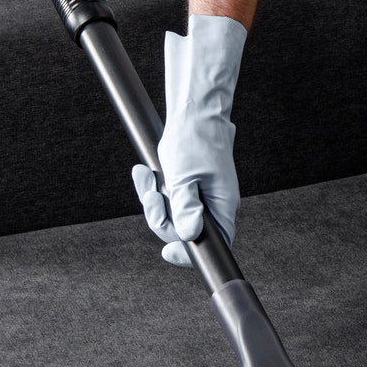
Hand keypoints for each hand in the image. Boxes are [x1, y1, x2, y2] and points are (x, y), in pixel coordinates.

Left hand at [132, 14, 243, 267]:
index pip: (213, 244)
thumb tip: (189, 234)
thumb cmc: (194, 140)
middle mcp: (212, 206)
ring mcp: (199, 197)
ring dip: (153, 199)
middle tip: (151, 194)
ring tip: (147, 177)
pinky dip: (152, 189)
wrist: (194, 113)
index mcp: (221, 206)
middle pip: (182, 231)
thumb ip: (185, 207)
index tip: (168, 252)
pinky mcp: (186, 188)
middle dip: (160, 216)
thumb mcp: (184, 177)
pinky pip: (166, 200)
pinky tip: (145, 173)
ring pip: (170, 216)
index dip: (189, 253)